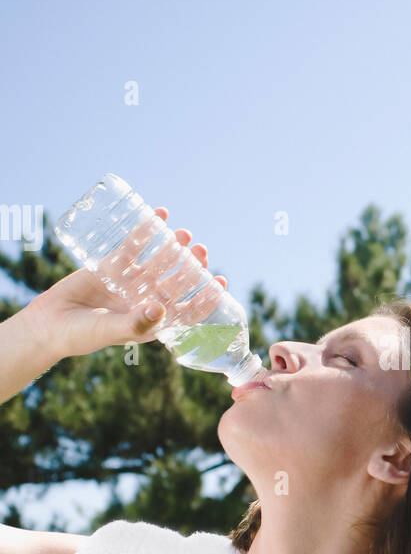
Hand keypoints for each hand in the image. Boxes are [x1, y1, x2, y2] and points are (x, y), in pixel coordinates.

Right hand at [26, 206, 227, 360]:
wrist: (47, 324)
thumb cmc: (79, 336)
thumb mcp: (109, 331)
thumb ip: (135, 323)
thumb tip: (161, 310)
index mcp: (151, 321)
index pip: (186, 310)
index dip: (205, 297)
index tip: (220, 282)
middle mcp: (144, 301)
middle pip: (175, 281)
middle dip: (190, 266)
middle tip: (201, 250)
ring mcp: (129, 283)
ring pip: (157, 262)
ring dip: (172, 247)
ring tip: (184, 233)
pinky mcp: (111, 267)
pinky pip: (132, 247)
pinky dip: (145, 232)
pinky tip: (158, 217)